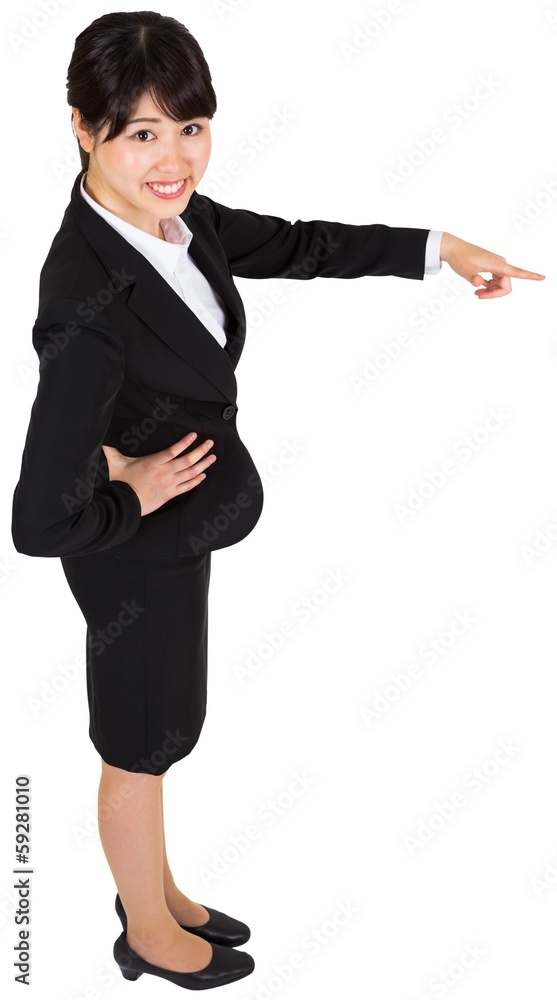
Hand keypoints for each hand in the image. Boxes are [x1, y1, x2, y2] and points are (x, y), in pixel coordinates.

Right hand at [101, 432, 216, 515]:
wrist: (123, 505)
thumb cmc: (120, 483)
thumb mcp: (115, 463)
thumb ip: (111, 449)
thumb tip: (102, 440)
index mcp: (152, 462)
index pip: (173, 450)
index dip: (185, 443)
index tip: (194, 435)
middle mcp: (163, 472)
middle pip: (187, 461)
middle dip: (200, 451)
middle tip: (210, 444)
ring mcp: (168, 484)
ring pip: (190, 473)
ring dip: (203, 464)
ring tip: (212, 457)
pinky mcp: (169, 494)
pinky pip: (187, 487)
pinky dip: (196, 481)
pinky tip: (203, 475)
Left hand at [440, 232, 544, 298]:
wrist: (454, 248)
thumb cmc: (460, 258)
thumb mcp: (464, 270)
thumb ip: (472, 277)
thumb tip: (479, 283)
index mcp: (497, 264)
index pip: (517, 272)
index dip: (531, 276)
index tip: (543, 278)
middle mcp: (500, 264)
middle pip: (506, 285)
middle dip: (495, 294)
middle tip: (478, 296)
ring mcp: (497, 265)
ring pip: (502, 284)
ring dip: (491, 292)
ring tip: (477, 294)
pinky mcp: (493, 267)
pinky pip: (497, 281)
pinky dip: (489, 288)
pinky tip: (479, 289)